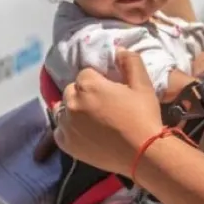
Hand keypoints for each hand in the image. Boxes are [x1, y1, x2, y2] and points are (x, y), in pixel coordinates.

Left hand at [53, 48, 163, 174]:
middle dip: (84, 94)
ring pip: (63, 110)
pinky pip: (59, 131)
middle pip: (72, 90)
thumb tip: (118, 50)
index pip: (85, 74)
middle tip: (103, 106)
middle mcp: (72, 102)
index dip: (98, 81)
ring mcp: (66, 124)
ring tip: (92, 120)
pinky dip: (68, 130)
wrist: (143, 154)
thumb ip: (130, 62)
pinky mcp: (66, 144)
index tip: (110, 92)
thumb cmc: (143, 116)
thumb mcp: (143, 84)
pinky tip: (83, 133)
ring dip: (74, 111)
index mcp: (88, 84)